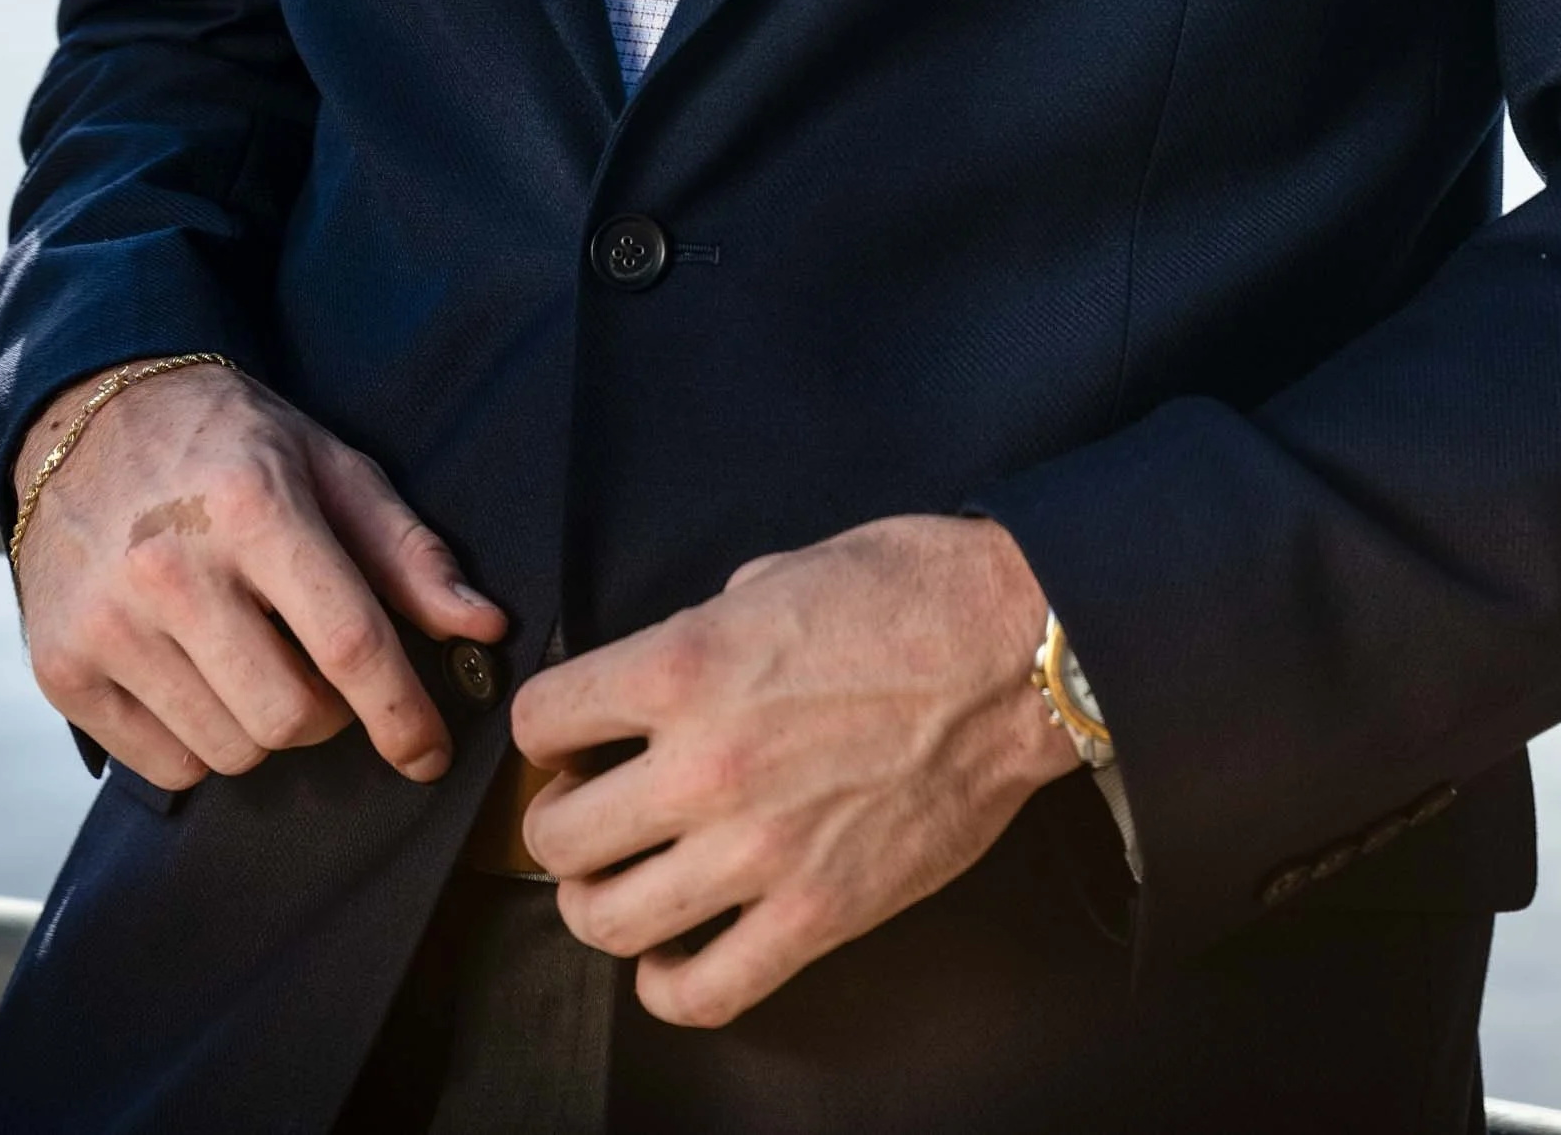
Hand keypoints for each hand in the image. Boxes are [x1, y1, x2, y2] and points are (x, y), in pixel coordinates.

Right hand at [13, 364, 505, 795]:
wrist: (91, 419)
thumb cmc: (228, 442)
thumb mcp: (330, 464)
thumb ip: (407, 551)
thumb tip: (483, 626)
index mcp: (254, 508)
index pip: (348, 642)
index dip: (402, 711)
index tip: (430, 753)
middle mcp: (173, 570)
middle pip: (289, 716)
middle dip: (331, 713)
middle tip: (322, 667)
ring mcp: (108, 625)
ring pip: (230, 751)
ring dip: (264, 726)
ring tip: (254, 658)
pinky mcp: (62, 669)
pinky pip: (165, 765)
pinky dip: (201, 742)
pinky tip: (199, 677)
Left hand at [510, 514, 1077, 1026]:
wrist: (1018, 650)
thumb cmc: (911, 591)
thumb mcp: (780, 570)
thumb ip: (707, 623)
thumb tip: (674, 664)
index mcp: (686, 665)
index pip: (542, 719)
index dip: (549, 726)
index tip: (571, 735)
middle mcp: (703, 766)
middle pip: (557, 835)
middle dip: (560, 820)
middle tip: (591, 807)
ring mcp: (758, 852)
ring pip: (607, 920)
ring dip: (598, 902)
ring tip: (621, 880)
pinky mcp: (817, 916)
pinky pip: (703, 990)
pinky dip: (666, 984)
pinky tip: (671, 954)